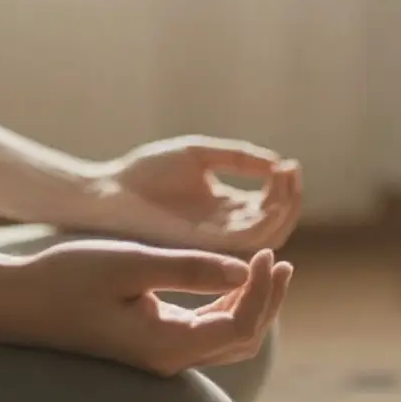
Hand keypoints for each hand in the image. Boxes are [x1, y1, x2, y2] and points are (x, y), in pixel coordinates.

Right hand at [0, 243, 291, 376]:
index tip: (264, 252)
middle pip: (241, 339)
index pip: (241, 326)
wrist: (15, 302)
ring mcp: (156, 355)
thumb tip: (244, 269)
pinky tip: (225, 279)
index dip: (262, 290)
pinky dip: (222, 306)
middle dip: (266, 301)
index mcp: (167, 345)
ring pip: (223, 338)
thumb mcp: (130, 264)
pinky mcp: (145, 343)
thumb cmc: (66, 278)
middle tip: (279, 260)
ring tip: (263, 267)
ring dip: (248, 304)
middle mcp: (167, 359)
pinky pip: (200, 331)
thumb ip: (189, 269)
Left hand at [83, 136, 302, 254]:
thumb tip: (277, 163)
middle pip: (275, 226)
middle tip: (290, 173)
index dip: (285, 189)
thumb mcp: (198, 154)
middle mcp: (224, 229)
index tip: (290, 164)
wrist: (109, 192)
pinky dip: (264, 222)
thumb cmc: (145, 173)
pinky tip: (267, 197)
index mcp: (224, 208)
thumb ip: (237, 156)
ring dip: (283, 210)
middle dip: (290, 200)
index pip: (268, 207)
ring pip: (266, 237)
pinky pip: (245, 241)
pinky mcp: (204, 247)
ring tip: (281, 180)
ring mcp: (215, 241)